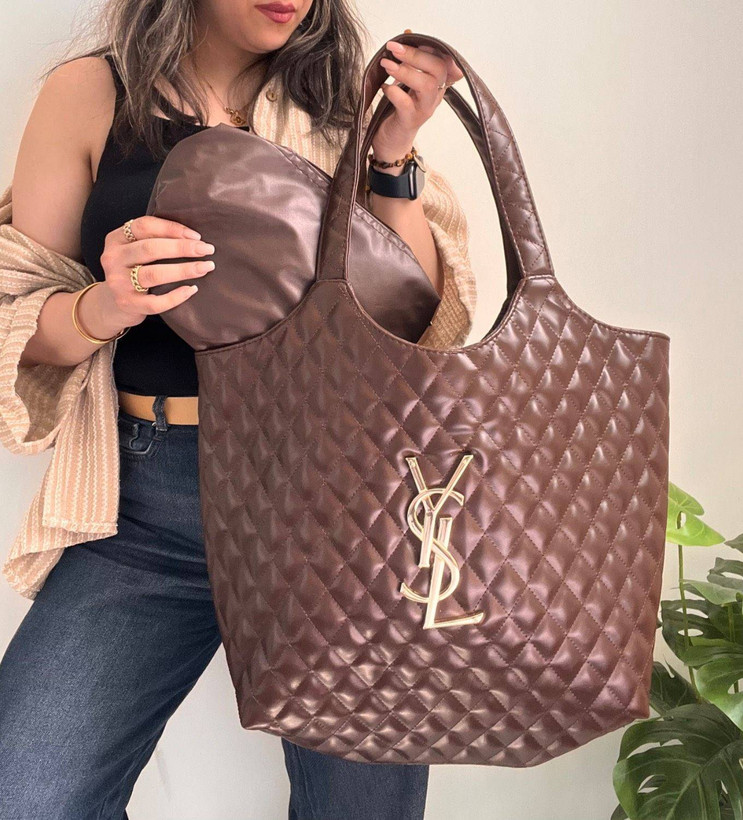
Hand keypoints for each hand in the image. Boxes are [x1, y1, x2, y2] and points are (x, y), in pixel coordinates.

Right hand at [97, 215, 215, 328]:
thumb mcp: (134, 251)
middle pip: (151, 249)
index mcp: (116, 239)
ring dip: (184, 270)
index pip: (144, 226)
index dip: (172, 229)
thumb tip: (193, 237)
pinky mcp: (127, 304)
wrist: (112, 304)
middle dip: (183, 248)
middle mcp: (113, 258)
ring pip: (154, 274)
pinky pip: (156, 302)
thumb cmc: (132, 271)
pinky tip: (192, 289)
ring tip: (205, 267)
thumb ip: (153, 240)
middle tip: (207, 250)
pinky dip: (176, 296)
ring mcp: (118, 282)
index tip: (196, 236)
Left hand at [372, 40, 463, 166]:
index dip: (431, 47)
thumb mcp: (406, 81)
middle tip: (393, 48)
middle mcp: (434, 96)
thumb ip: (409, 61)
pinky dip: (392, 92)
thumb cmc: (398, 109)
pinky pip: (406, 103)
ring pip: (426, 85)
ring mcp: (424, 109)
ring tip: (386, 64)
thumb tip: (408, 33)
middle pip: (438, 69)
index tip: (411, 37)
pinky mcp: (410, 120)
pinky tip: (383, 87)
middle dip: (415, 55)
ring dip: (405, 71)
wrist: (392, 142)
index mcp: (436, 84)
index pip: (444, 60)